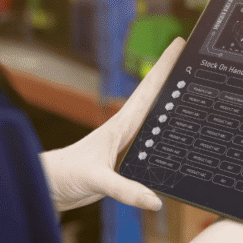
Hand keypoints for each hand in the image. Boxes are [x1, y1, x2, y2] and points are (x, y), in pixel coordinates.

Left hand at [41, 37, 184, 211]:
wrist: (49, 186)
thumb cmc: (65, 173)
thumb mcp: (97, 179)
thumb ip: (125, 189)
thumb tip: (154, 200)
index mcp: (121, 125)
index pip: (148, 89)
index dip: (164, 65)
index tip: (179, 43)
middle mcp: (126, 130)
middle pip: (155, 97)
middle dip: (173, 75)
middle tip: (193, 55)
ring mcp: (126, 145)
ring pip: (155, 119)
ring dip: (170, 104)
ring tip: (190, 88)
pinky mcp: (125, 162)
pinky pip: (152, 146)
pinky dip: (166, 139)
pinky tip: (176, 140)